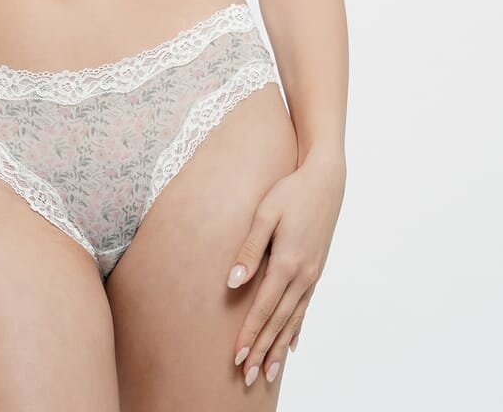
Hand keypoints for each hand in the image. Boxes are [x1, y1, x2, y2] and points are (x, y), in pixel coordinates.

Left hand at [227, 151, 344, 386]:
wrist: (325, 180)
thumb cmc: (290, 192)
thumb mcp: (265, 214)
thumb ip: (250, 249)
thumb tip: (234, 282)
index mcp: (286, 262)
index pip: (263, 308)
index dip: (249, 334)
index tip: (237, 356)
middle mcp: (302, 275)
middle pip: (278, 321)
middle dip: (262, 350)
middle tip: (247, 377)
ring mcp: (312, 275)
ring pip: (293, 320)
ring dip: (278, 347)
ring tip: (268, 372)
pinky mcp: (316, 270)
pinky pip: (305, 308)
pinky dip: (296, 329)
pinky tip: (291, 345)